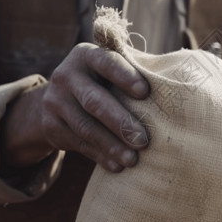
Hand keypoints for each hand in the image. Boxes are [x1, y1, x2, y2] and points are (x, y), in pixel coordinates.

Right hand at [1, 43, 149, 172]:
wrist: (59, 98)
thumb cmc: (102, 81)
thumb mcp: (111, 70)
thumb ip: (133, 72)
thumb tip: (171, 88)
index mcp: (86, 55)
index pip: (106, 62)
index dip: (125, 76)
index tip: (145, 92)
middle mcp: (66, 75)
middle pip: (94, 101)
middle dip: (121, 123)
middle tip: (143, 141)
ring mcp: (54, 101)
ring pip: (85, 127)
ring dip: (111, 146)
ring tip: (133, 160)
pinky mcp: (50, 125)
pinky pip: (78, 143)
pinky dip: (99, 156)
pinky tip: (116, 166)